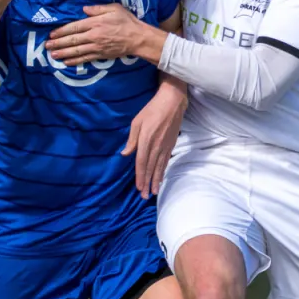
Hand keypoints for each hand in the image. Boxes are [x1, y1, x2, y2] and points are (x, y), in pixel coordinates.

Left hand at [48, 3, 164, 66]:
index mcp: (95, 23)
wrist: (138, 38)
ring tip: (53, 55)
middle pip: (72, 40)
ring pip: (76, 51)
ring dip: (63, 53)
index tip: (52, 34)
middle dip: (58, 43)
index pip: (74, 28)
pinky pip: (85, 59)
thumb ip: (97, 8)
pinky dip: (75, 61)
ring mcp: (96, 47)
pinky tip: (66, 62)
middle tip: (47, 46)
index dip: (61, 31)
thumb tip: (84, 9)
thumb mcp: (114, 8)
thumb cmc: (126, 21)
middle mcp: (93, 36)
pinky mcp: (100, 55)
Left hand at [123, 82, 187, 197]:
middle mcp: (156, 145)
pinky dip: (163, 171)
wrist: (172, 101)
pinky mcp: (171, 144)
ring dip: (156, 180)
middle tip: (144, 196)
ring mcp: (165, 146)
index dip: (140, 175)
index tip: (138, 187)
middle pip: (151, 167)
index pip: (142, 162)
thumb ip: (132, 140)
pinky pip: (166, 161)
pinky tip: (160, 178)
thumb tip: (125, 154)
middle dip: (147, 182)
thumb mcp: (137, 122)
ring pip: (160, 166)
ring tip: (153, 192)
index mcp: (146, 140)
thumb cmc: (152, 109)